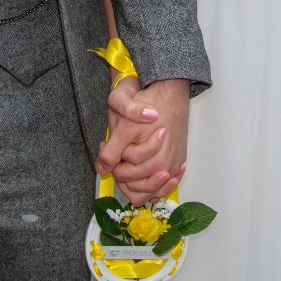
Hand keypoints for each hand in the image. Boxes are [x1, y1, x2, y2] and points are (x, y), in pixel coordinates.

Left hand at [97, 77, 190, 203]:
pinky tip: (146, 167)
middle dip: (125, 174)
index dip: (112, 165)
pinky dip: (155, 179)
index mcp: (152, 160)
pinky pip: (166, 181)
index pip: (124, 178)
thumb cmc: (148, 105)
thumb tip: (101, 170)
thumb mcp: (122, 127)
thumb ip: (110, 152)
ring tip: (130, 161)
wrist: (171, 90)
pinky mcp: (179, 159)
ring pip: (153, 189)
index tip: (109, 148)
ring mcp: (174, 163)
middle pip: (139, 188)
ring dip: (140, 180)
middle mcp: (165, 165)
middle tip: (120, 153)